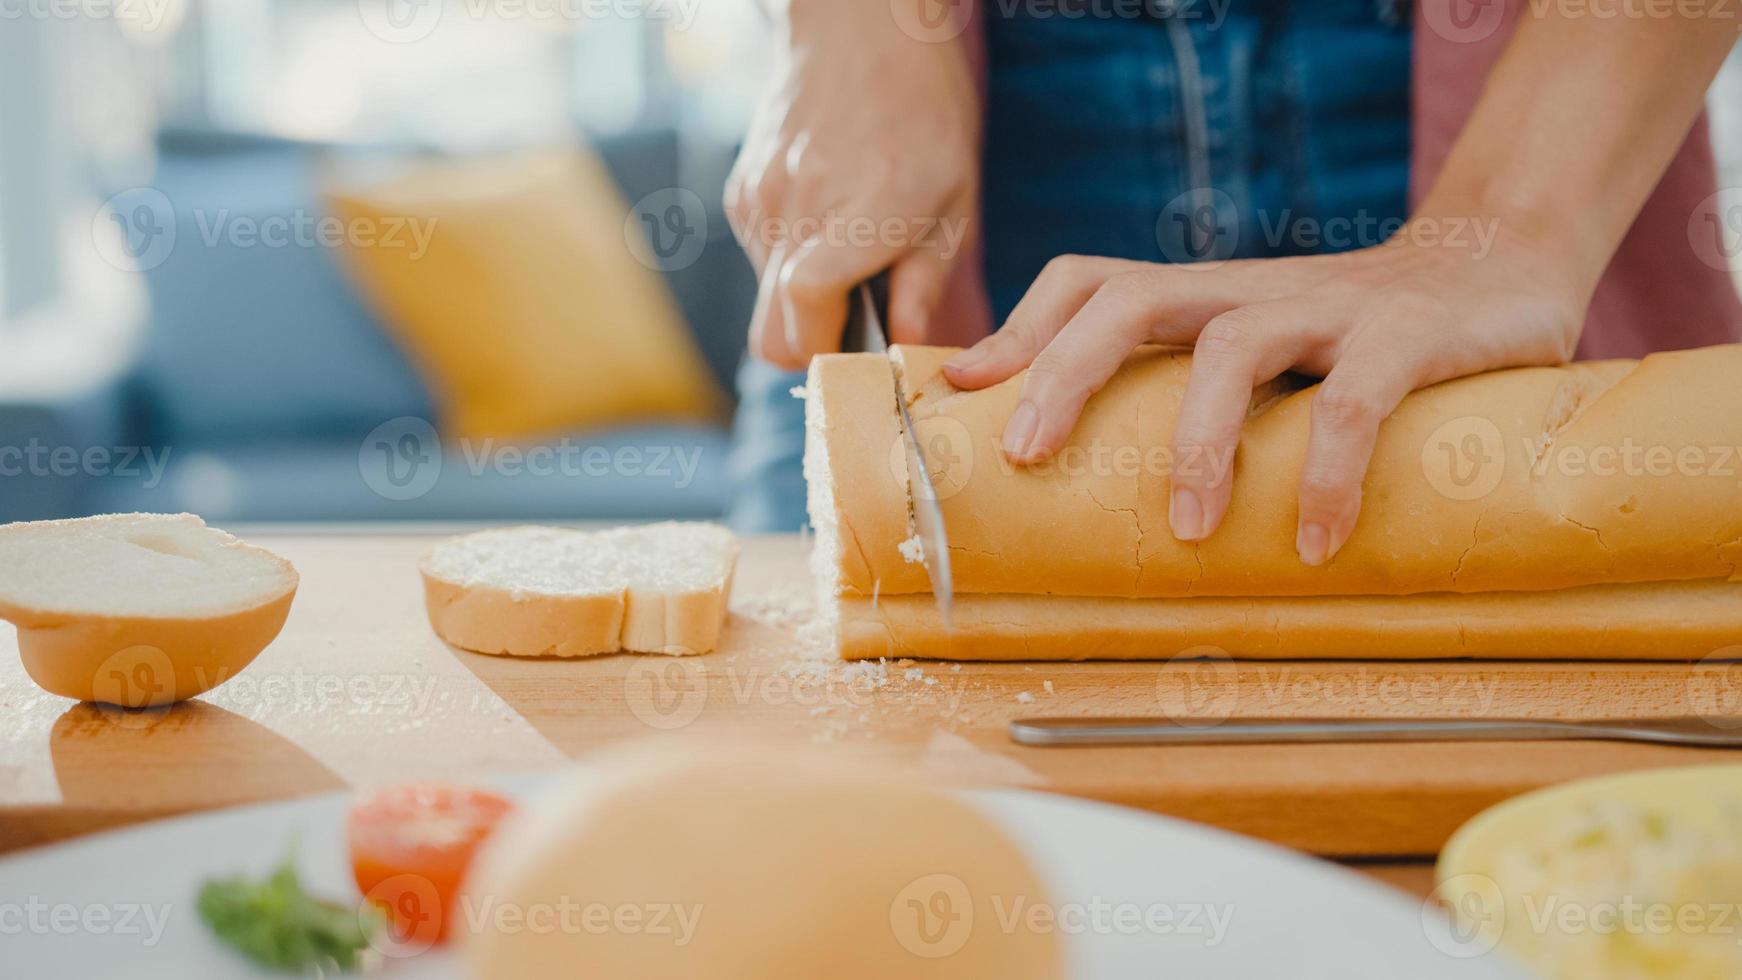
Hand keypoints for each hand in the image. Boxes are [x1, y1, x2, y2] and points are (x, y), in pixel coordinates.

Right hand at [726, 0, 986, 368]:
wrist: (861, 29)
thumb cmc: (923, 114)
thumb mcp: (954, 204)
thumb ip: (924, 285)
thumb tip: (905, 348)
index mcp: (853, 220)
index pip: (804, 320)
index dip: (831, 353)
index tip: (864, 351)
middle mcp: (793, 216)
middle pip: (770, 337)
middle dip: (811, 347)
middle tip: (856, 325)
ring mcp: (759, 204)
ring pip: (764, 301)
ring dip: (802, 302)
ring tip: (850, 254)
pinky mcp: (743, 192)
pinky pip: (759, 259)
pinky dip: (789, 261)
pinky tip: (828, 221)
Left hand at [941, 221, 1590, 565]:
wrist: (1508, 261)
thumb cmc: (1367, 333)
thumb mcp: (1273, 345)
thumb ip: (1201, 388)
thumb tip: (1114, 484)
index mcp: (1211, 295)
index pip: (1093, 279)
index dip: (1022, 329)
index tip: (964, 391)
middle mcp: (1253, 288)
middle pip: (1132, 295)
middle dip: (1065, 371)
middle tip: (1027, 458)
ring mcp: (1330, 304)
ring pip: (1234, 346)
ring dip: (1199, 443)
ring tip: (1190, 532)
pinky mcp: (1411, 332)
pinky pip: (1353, 401)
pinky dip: (1325, 473)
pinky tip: (1314, 541)